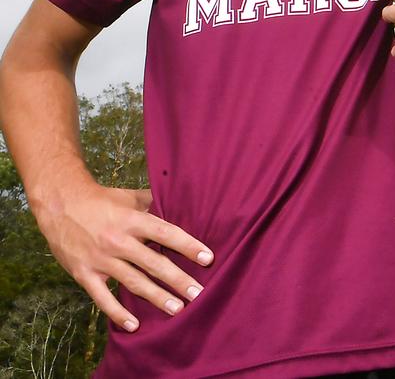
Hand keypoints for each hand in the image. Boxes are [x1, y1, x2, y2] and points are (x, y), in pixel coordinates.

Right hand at [36, 178, 213, 332]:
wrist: (60, 204)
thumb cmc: (100, 199)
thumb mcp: (128, 196)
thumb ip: (152, 202)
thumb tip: (179, 202)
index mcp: (131, 219)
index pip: (165, 233)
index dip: (187, 245)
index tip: (207, 258)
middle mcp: (118, 240)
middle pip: (153, 263)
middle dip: (178, 279)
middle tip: (199, 293)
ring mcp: (101, 259)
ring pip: (133, 282)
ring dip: (156, 297)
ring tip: (177, 309)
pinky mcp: (85, 274)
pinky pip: (103, 298)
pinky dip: (118, 313)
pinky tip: (134, 325)